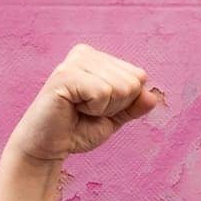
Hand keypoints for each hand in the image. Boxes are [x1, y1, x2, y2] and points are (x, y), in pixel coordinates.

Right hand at [6, 43, 166, 161]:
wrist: (48, 146)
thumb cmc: (78, 129)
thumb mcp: (114, 117)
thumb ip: (134, 105)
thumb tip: (152, 97)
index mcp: (98, 58)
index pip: (139, 76)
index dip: (125, 102)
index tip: (98, 109)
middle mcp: (86, 53)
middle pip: (133, 82)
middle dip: (115, 106)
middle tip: (87, 112)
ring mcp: (74, 61)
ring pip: (120, 88)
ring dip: (104, 109)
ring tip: (80, 110)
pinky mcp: (65, 75)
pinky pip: (103, 93)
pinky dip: (94, 109)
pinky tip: (74, 109)